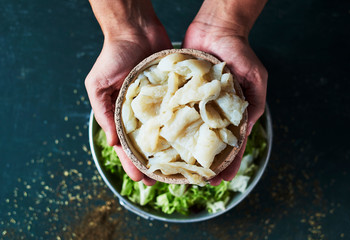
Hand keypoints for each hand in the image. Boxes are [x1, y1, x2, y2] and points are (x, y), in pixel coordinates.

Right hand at [85, 23, 171, 185]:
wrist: (135, 29)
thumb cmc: (113, 56)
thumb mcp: (98, 85)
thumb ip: (103, 113)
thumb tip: (111, 142)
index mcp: (120, 113)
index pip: (125, 144)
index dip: (131, 163)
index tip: (140, 179)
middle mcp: (140, 112)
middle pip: (146, 143)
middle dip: (151, 163)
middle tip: (160, 182)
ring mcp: (157, 104)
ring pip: (163, 132)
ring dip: (168, 150)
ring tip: (176, 168)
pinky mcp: (172, 93)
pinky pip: (177, 112)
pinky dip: (181, 126)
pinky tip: (188, 140)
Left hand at [183, 20, 267, 184]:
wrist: (216, 29)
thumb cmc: (240, 52)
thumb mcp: (255, 78)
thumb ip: (255, 103)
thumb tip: (246, 130)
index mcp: (231, 113)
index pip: (231, 144)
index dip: (227, 163)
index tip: (221, 180)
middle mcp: (212, 112)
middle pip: (208, 143)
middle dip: (204, 163)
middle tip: (196, 182)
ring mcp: (196, 104)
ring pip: (190, 132)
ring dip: (185, 150)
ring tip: (177, 168)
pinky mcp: (181, 94)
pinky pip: (175, 112)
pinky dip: (171, 126)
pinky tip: (164, 141)